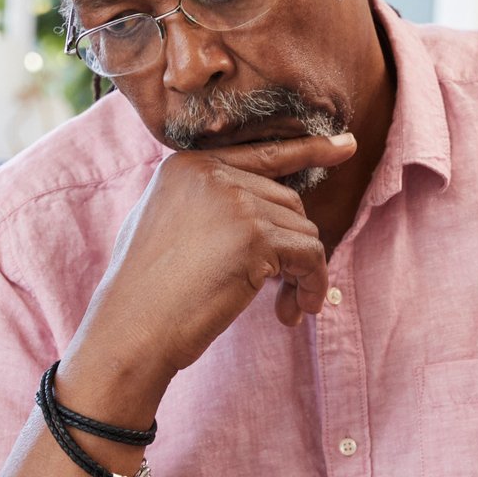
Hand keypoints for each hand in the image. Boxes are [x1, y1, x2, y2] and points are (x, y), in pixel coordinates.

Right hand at [69, 134, 357, 404]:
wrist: (131, 330)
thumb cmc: (147, 293)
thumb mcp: (169, 226)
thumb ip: (210, 204)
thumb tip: (271, 206)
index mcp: (187, 165)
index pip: (261, 153)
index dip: (307, 151)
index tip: (346, 146)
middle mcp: (211, 173)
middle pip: (288, 202)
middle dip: (292, 250)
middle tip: (283, 294)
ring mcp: (234, 200)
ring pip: (304, 231)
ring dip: (302, 274)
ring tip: (284, 308)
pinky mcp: (255, 235)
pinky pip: (311, 256)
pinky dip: (312, 285)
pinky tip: (293, 312)